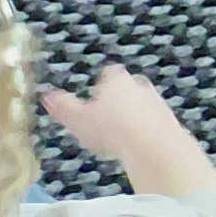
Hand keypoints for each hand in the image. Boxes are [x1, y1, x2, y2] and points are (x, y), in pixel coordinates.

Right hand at [42, 64, 215, 196]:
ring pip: (141, 102)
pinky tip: (136, 143)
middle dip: (117, 98)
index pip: (107, 73)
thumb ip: (62, 106)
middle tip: (105, 116)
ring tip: (119, 133)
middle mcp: (139, 84)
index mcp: (116, 79)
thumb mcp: (78, 120)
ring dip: (132, 113)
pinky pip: (153, 119)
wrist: (151, 143)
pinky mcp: (169, 118)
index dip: (99, 84)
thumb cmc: (108, 128)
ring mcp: (156, 100)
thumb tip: (46, 94)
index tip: (92, 97)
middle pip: (126, 86)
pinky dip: (145, 127)